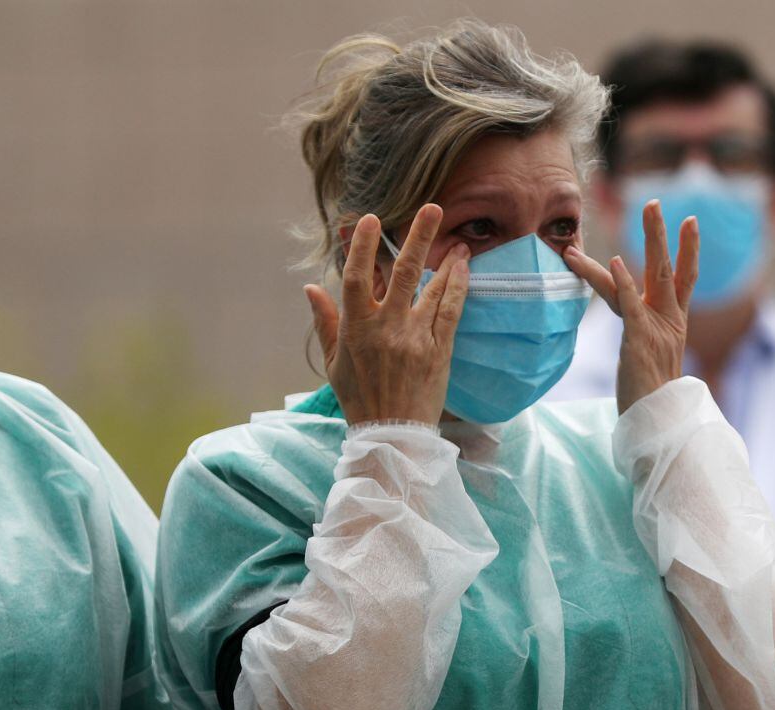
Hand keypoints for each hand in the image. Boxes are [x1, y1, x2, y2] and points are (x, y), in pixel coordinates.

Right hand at [304, 204, 470, 426]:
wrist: (393, 436)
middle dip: (419, 237)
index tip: (369, 220)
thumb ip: (325, 322)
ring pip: (432, 289)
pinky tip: (463, 268)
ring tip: (457, 239)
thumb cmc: (360, 400)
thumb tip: (311, 287)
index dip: (362, 246)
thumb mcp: (333, 363)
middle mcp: (386, 329)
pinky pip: (450, 311)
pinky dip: (457, 287)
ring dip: (446, 260)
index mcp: (356, 329)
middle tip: (433, 209)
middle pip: (402, 273)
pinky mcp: (439, 351)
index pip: (356, 278)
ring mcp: (415, 339)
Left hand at [564, 200, 699, 413]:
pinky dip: (624, 282)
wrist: (657, 425)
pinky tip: (618, 261)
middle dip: (662, 234)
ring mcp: (656, 328)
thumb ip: (645, 342)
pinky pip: (631, 305)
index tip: (689, 222)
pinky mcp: (640, 340)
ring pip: (656, 275)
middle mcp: (668, 322)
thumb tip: (641, 338)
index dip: (688, 251)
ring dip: (651, 240)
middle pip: (669, 269)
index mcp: (672, 324)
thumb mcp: (649, 362)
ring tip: (648, 210)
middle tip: (655, 203)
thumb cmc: (649, 399)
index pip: (684, 280)